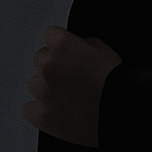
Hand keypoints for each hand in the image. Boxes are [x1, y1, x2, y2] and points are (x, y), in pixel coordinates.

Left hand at [21, 25, 122, 146]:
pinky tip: (56, 112)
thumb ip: (83, 44)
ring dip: (47, 88)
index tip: (69, 54)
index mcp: (62, 45)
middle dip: (54, 67)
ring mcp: (42, 92)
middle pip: (40, 59)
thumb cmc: (117, 84)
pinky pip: (29, 109)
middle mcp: (47, 66)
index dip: (61, 45)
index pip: (49, 35)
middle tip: (73, 78)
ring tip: (68, 98)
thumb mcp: (106, 51)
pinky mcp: (42, 116)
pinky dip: (40, 111)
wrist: (123, 113)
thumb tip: (76, 48)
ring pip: (34, 84)